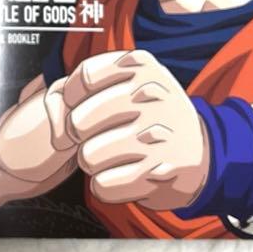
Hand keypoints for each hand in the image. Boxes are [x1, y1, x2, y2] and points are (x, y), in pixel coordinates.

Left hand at [64, 50, 209, 210]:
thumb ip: (72, 90)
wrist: (198, 153)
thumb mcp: (118, 84)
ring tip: (117, 155)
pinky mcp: (160, 173)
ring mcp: (158, 135)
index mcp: (141, 66)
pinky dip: (108, 185)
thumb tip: (55, 124)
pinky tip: (126, 174)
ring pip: (87, 157)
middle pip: (79, 121)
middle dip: (80, 135)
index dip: (72, 98)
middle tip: (102, 135)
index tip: (82, 104)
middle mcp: (152, 95)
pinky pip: (102, 185)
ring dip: (94, 162)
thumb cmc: (143, 115)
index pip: (83, 78)